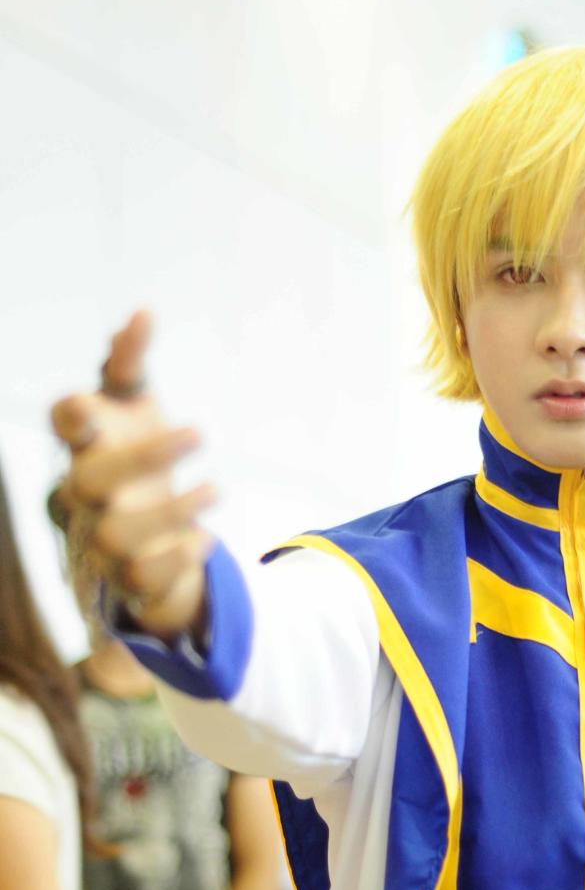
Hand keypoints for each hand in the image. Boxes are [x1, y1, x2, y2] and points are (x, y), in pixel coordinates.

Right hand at [50, 312, 215, 637]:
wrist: (151, 531)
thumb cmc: (133, 452)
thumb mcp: (136, 404)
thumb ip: (132, 359)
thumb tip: (143, 311)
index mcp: (88, 443)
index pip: (64, 424)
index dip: (71, 416)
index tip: (91, 408)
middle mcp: (86, 492)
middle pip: (93, 481)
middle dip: (145, 456)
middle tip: (199, 431)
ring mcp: (103, 537)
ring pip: (117, 534)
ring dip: (171, 510)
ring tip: (216, 489)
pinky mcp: (129, 577)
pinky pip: (141, 578)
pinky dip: (175, 558)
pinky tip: (203, 538)